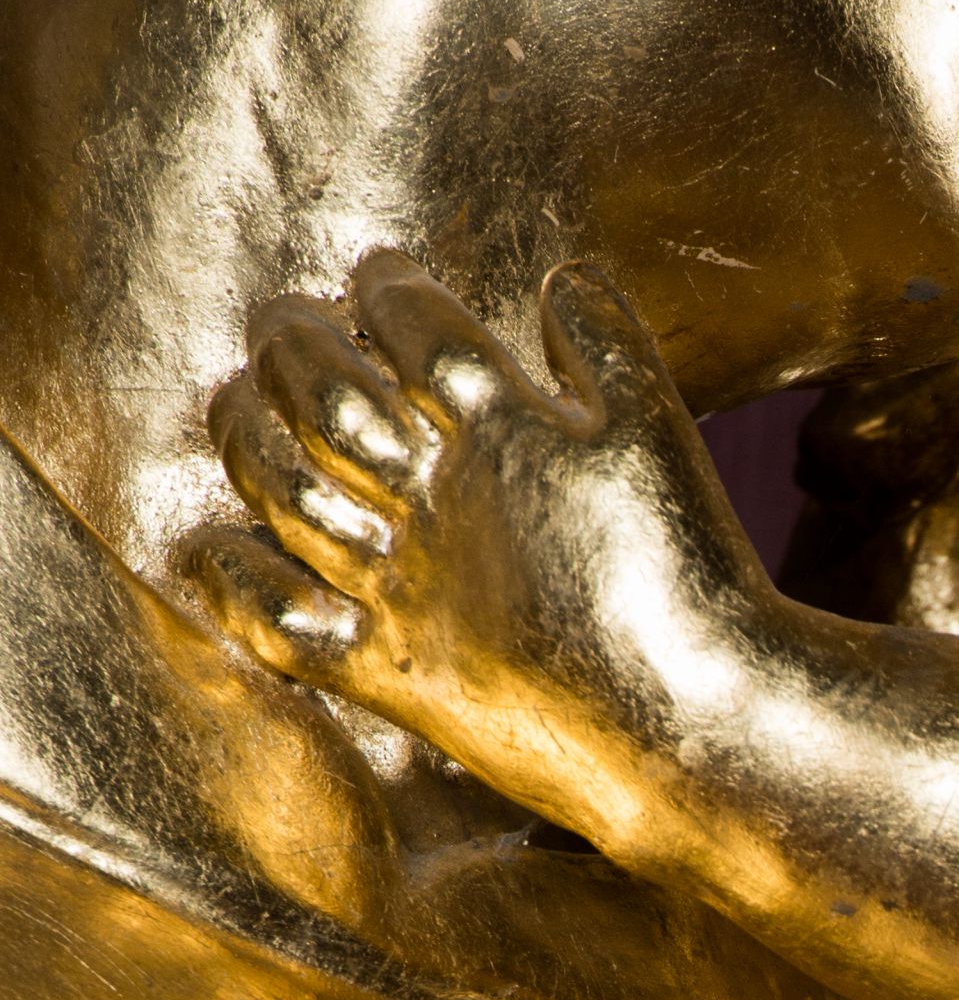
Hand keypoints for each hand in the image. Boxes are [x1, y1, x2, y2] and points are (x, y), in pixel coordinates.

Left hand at [186, 253, 761, 858]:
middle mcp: (435, 499)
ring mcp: (403, 587)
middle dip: (288, 339)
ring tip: (237, 403)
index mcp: (503, 428)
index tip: (379, 275)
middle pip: (322, 389)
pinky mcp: (392, 673)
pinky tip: (217, 543)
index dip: (384, 284)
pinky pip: (279, 621)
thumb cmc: (692, 574)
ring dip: (245, 432)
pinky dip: (234, 579)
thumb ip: (611, 343)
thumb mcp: (665, 433)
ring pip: (285, 486)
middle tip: (282, 322)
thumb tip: (562, 280)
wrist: (700, 724)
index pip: (412, 322)